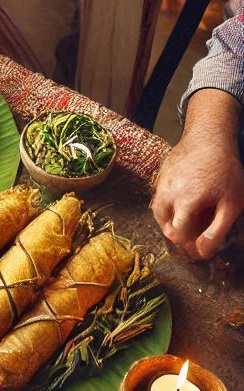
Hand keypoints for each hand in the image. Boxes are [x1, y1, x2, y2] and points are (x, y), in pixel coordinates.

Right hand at [151, 99, 243, 259]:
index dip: (190, 243)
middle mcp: (166, 194)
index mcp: (184, 203)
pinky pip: (159, 196)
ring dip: (171, 220)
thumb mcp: (231, 205)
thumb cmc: (225, 171)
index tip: (203, 243)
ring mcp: (160, 184)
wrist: (209, 138)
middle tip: (198, 230)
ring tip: (189, 217)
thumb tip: (202, 252)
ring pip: (158, 212)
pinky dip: (169, 204)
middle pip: (164, 225)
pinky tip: (185, 199)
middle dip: (179, 233)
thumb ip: (216, 232)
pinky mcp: (159, 175)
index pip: (177, 235)